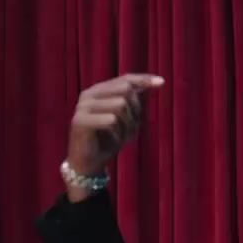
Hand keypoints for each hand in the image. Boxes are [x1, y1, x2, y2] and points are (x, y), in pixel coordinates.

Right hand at [65, 73, 163, 200]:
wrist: (89, 163)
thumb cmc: (109, 140)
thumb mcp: (127, 119)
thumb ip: (135, 102)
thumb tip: (156, 82)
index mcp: (99, 91)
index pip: (125, 79)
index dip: (144, 79)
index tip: (162, 82)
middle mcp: (90, 94)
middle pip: (125, 90)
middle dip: (136, 110)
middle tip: (132, 128)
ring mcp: (83, 106)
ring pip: (120, 105)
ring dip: (128, 124)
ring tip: (123, 137)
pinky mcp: (80, 120)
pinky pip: (111, 120)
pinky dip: (118, 133)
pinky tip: (114, 141)